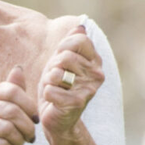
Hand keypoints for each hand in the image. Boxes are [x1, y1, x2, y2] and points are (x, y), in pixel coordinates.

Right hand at [0, 66, 37, 144]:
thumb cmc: (7, 130)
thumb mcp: (15, 108)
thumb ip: (16, 89)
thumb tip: (18, 68)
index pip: (13, 91)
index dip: (29, 105)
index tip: (35, 117)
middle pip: (12, 111)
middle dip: (27, 125)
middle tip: (30, 134)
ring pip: (8, 128)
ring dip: (19, 137)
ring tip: (19, 140)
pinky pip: (1, 143)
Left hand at [38, 24, 103, 139]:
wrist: (59, 118)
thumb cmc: (59, 87)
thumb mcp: (62, 61)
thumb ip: (71, 44)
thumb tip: (81, 26)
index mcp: (95, 61)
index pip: (79, 40)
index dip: (63, 47)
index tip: (60, 59)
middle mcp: (97, 74)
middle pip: (65, 56)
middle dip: (53, 66)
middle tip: (56, 78)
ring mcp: (89, 89)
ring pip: (57, 72)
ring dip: (48, 80)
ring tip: (55, 88)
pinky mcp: (77, 103)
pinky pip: (50, 89)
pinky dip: (46, 94)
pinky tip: (53, 100)